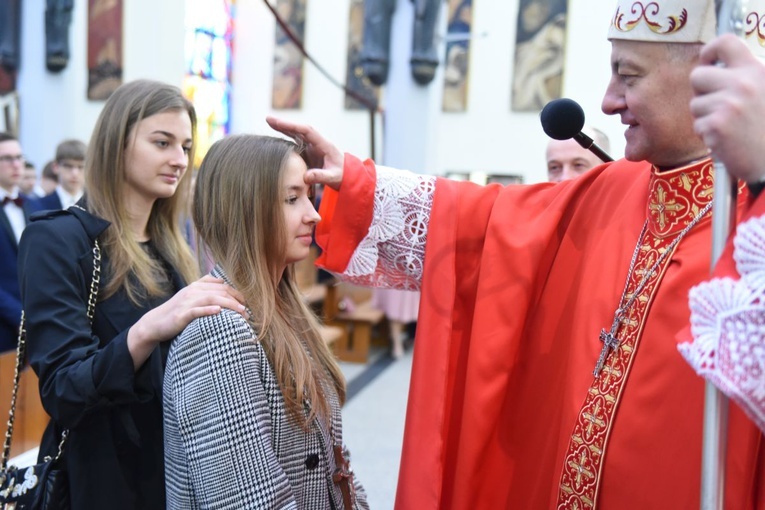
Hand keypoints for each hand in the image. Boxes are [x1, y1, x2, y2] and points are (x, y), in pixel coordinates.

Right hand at [126, 275, 245, 368]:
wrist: (155, 323)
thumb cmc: (177, 311)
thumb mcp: (190, 296)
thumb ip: (205, 289)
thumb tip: (223, 284)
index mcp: (197, 286)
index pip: (222, 285)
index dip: (236, 292)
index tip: (247, 302)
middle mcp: (193, 291)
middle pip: (220, 291)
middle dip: (237, 299)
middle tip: (248, 311)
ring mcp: (187, 302)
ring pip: (212, 298)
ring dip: (229, 304)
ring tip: (242, 312)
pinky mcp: (181, 315)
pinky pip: (196, 311)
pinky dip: (208, 310)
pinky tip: (218, 311)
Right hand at [266, 116, 344, 189]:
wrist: (346, 174)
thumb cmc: (341, 175)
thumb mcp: (333, 177)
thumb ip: (321, 176)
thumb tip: (305, 177)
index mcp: (324, 144)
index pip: (307, 131)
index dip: (293, 126)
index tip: (280, 124)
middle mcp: (317, 141)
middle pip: (299, 129)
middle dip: (284, 124)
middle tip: (268, 119)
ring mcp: (312, 145)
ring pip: (296, 133)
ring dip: (283, 127)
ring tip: (268, 121)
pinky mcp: (308, 150)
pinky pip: (295, 140)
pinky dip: (285, 136)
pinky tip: (274, 134)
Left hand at [690, 34, 764, 182]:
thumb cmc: (764, 128)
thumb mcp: (763, 91)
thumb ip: (743, 78)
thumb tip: (713, 66)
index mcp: (756, 70)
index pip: (726, 42)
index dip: (709, 52)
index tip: (707, 63)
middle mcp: (743, 83)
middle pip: (697, 75)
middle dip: (701, 92)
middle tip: (716, 105)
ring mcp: (729, 104)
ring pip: (695, 104)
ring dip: (705, 116)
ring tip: (728, 126)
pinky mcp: (717, 125)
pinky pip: (698, 125)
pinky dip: (708, 135)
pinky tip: (726, 139)